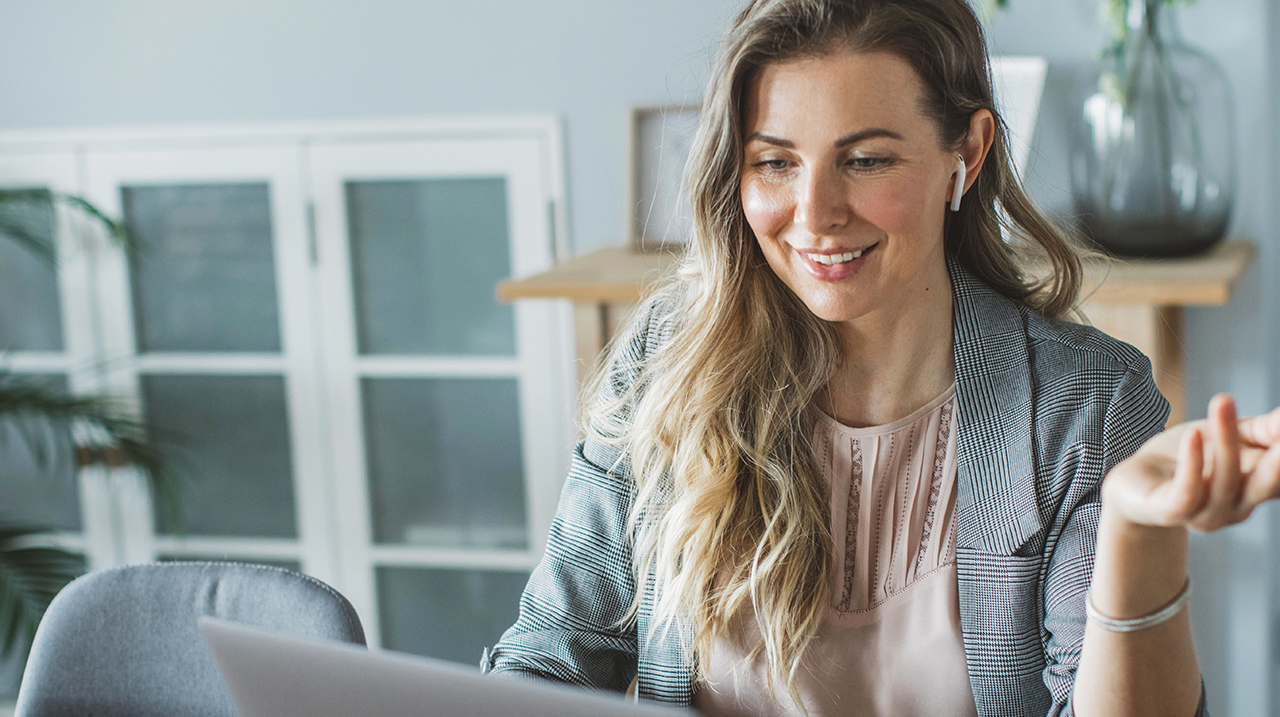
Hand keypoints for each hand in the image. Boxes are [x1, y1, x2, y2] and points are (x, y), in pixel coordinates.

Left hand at [1103, 394, 1279, 531]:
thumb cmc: (1188, 455)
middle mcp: (1238, 507)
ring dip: (1226, 440)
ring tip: (1223, 401)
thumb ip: (1263, 429)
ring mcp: (1206, 515)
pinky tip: (1193, 435)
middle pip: (1266, 482)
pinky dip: (1193, 462)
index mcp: (1258, 489)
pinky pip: (1188, 492)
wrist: (1135, 482)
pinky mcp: (1171, 512)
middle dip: (1279, 460)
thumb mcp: (1229, 434)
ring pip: (1225, 480)